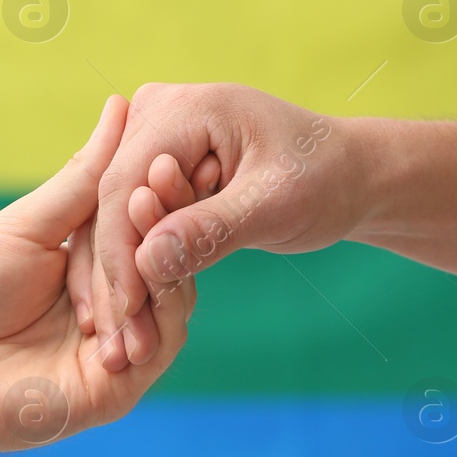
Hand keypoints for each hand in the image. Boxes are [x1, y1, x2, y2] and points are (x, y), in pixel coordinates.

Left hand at [0, 95, 194, 456]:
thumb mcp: (28, 225)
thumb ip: (83, 178)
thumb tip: (120, 107)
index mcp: (94, 269)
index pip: (144, 226)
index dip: (157, 191)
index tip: (165, 151)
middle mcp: (115, 308)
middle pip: (165, 258)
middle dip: (167, 214)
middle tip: (165, 171)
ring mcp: (121, 350)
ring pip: (171, 297)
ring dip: (162, 250)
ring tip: (146, 205)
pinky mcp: (120, 389)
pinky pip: (160, 344)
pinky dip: (159, 303)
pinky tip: (144, 265)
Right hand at [91, 84, 358, 353]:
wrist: (345, 175)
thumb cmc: (324, 179)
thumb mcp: (275, 205)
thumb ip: (210, 229)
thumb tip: (148, 261)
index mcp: (185, 107)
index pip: (125, 186)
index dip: (120, 256)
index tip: (127, 317)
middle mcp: (157, 111)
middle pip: (110, 203)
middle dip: (116, 277)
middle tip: (124, 349)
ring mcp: (152, 136)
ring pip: (114, 217)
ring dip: (120, 282)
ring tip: (129, 346)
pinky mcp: (155, 164)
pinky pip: (131, 221)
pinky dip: (136, 269)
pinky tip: (138, 321)